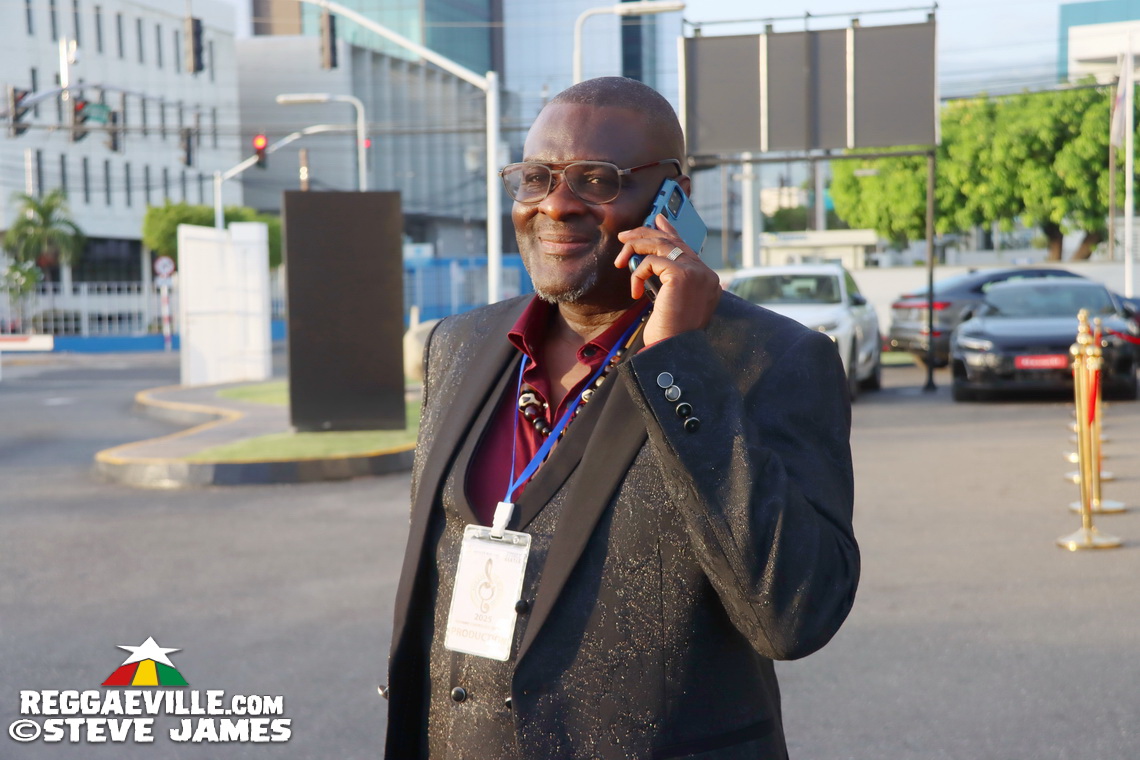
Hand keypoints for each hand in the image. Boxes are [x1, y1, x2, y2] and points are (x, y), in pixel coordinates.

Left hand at [615, 214, 721, 345]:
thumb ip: (668, 280)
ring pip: (660, 245)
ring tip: (620, 260)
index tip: (657, 220)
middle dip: (645, 234)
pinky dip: (637, 274)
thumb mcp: (669, 302)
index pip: (686, 247)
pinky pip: (651, 262)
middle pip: (673, 242)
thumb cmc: (669, 334)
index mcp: (707, 280)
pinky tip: (635, 292)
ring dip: (636, 248)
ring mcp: (697, 272)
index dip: (670, 231)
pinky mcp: (682, 274)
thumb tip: (653, 260)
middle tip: (624, 236)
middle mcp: (706, 273)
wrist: (674, 351)